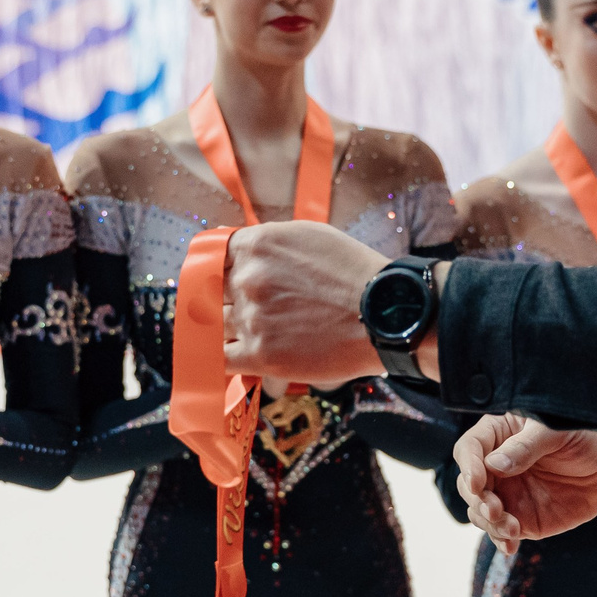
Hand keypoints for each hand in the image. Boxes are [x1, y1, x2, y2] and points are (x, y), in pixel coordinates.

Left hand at [223, 222, 397, 387]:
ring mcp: (251, 318)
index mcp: (256, 244)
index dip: (218, 273)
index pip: (212, 258)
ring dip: (232, 331)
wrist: (384, 315)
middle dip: (226, 302)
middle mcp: (247, 278)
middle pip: (212, 293)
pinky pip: (218, 358)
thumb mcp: (308, 236)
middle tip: (254, 311)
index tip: (222, 284)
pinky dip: (219, 360)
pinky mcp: (260, 354)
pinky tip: (231, 359)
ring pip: (216, 325)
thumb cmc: (354, 272)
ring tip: (262, 333)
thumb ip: (265, 243)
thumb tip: (233, 250)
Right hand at [454, 415, 596, 547]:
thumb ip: (526, 446)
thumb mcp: (556, 433)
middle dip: (478, 500)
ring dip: (489, 523)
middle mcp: (494, 466)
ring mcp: (505, 493)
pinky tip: (510, 546)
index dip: (469, 466)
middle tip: (496, 509)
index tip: (478, 483)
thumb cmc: (582, 439)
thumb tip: (494, 464)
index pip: (469, 449)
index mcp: (499, 435)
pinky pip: (499, 531)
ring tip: (513, 528)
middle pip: (468, 484)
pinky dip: (500, 540)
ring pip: (478, 511)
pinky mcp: (519, 517)